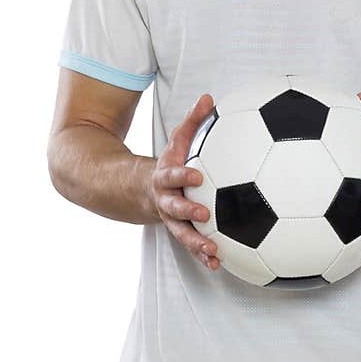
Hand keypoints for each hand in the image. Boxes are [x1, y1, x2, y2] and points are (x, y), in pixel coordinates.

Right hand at [149, 92, 220, 270]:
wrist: (141, 190)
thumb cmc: (170, 162)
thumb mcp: (177, 140)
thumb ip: (192, 121)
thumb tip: (209, 97)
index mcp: (164, 178)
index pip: (171, 175)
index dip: (181, 176)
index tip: (196, 175)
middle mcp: (165, 201)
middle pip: (174, 209)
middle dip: (187, 212)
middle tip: (204, 214)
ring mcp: (172, 220)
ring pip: (182, 234)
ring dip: (196, 244)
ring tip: (213, 253)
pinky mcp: (181, 232)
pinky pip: (192, 246)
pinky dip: (203, 256)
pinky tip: (219, 264)